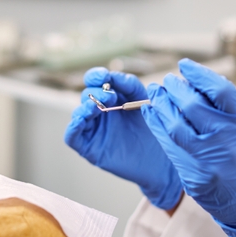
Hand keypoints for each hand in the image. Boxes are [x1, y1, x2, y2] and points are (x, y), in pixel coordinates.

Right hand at [64, 68, 182, 209]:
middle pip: (87, 96)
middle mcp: (100, 113)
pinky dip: (72, 127)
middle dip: (96, 93)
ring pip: (78, 114)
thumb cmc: (155, 130)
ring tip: (97, 107)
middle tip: (110, 96)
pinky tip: (81, 120)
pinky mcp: (90, 149)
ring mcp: (94, 131)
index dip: (95, 76)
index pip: (95, 82)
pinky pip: (72, 137)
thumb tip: (112, 76)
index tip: (103, 76)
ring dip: (84, 107)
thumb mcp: (145, 100)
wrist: (163, 160)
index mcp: (112, 98)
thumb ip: (130, 85)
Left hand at [141, 59, 235, 236]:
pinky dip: (157, 126)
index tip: (185, 65)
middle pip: (192, 105)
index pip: (218, 90)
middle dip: (175, 88)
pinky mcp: (192, 174)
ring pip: (175, 124)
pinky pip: (168, 145)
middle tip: (167, 81)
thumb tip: (194, 83)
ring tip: (155, 92)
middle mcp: (225, 140)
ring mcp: (207, 159)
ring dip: (161, 105)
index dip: (198, 74)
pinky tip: (150, 113)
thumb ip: (225, 109)